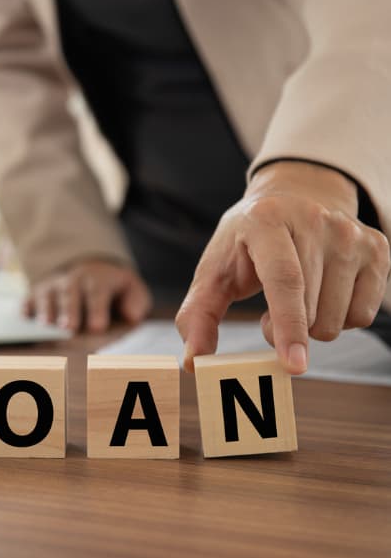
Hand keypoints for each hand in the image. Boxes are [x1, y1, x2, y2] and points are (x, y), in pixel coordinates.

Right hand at [23, 260, 151, 332]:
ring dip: (47, 309)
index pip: (97, 293)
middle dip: (69, 310)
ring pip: (47, 295)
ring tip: (46, 325)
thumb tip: (132, 316)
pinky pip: (28, 298)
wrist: (88, 266)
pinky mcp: (36, 294)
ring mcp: (52, 286)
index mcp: (97, 279)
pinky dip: (26, 307)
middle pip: (70, 293)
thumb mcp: (131, 287)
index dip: (97, 309)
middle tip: (69, 328)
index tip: (97, 327)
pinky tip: (24, 317)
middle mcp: (72, 280)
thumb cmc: (112, 287)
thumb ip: (136, 301)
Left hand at [176, 161, 389, 373]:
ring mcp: (351, 233)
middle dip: (285, 331)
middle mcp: (316, 220)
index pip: (285, 280)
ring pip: (339, 319)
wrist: (291, 200)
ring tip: (295, 299)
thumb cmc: (245, 244)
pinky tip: (322, 295)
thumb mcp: (214, 271)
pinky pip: (363, 315)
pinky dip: (339, 319)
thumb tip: (194, 362)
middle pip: (311, 310)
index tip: (292, 365)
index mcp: (267, 220)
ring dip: (311, 327)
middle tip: (267, 316)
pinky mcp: (378, 248)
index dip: (288, 325)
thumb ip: (197, 315)